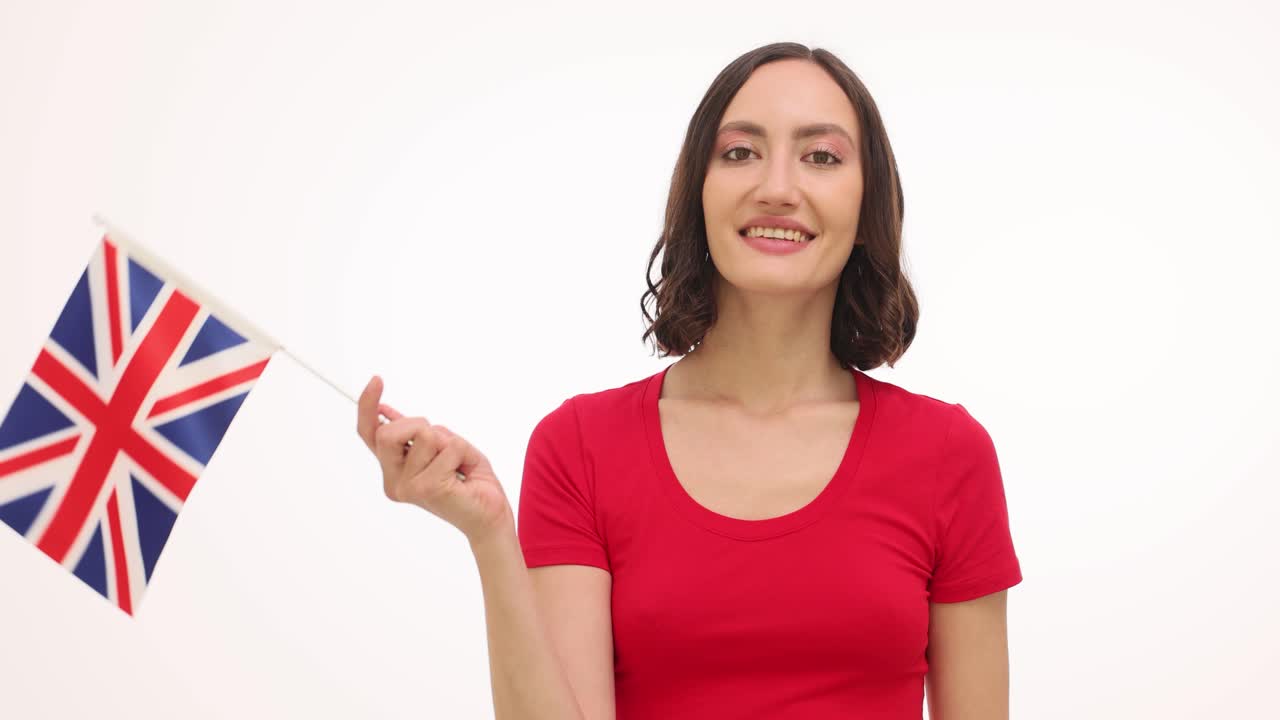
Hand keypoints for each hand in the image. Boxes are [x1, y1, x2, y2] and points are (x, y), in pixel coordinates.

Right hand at [356, 375, 512, 543]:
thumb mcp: (440, 448)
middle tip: (441, 441)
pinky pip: (449, 447)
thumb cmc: (468, 481)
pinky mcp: (428, 487)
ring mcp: (408, 487)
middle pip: (388, 432)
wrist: (490, 516)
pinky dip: (464, 453)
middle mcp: (393, 481)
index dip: (367, 406)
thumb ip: (415, 434)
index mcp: (393, 470)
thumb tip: (387, 411)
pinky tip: (465, 473)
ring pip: (425, 435)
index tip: (376, 380)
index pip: (369, 434)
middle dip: (418, 424)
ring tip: (457, 464)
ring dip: (449, 441)